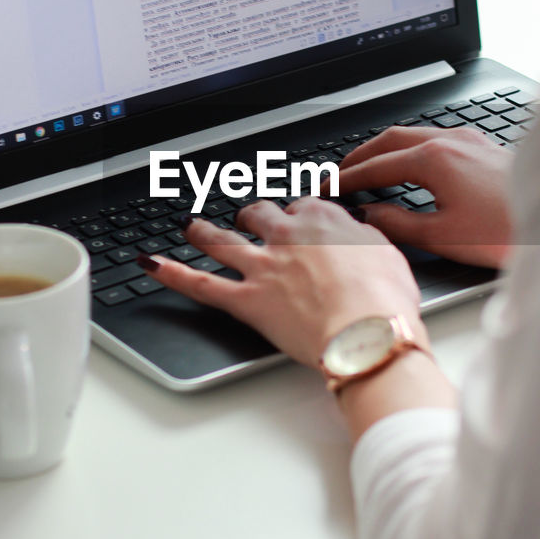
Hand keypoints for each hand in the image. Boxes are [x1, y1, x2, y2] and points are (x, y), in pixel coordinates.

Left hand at [138, 197, 423, 368]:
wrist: (368, 333)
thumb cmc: (385, 301)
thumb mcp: (389, 255)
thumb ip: (367, 239)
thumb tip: (362, 233)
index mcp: (324, 220)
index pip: (304, 205)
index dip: (299, 213)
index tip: (301, 219)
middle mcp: (287, 236)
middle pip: (259, 214)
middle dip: (252, 215)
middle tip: (249, 218)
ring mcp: (263, 267)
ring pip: (222, 240)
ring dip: (203, 232)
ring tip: (192, 227)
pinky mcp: (246, 300)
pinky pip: (200, 284)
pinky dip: (171, 273)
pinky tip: (150, 264)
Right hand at [336, 125, 513, 268]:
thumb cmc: (509, 232)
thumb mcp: (443, 236)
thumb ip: (398, 225)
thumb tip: (369, 218)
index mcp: (435, 159)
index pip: (375, 166)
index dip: (346, 178)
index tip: (327, 188)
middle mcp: (451, 141)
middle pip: (389, 138)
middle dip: (359, 155)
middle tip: (338, 173)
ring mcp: (470, 141)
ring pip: (414, 134)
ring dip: (385, 149)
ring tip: (368, 168)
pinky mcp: (485, 148)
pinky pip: (435, 139)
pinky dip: (411, 149)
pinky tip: (412, 166)